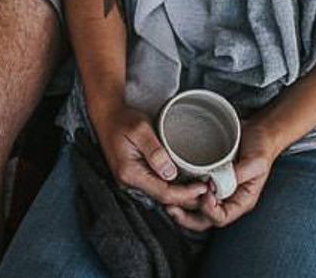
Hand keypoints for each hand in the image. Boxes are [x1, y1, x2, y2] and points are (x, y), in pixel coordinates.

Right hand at [92, 103, 207, 208]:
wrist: (107, 116)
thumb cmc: (122, 119)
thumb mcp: (140, 130)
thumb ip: (155, 151)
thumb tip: (170, 173)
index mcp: (129, 173)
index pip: (163, 193)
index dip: (185, 194)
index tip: (203, 188)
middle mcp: (129, 182)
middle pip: (163, 198)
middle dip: (187, 198)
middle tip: (209, 191)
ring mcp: (131, 181)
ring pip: (160, 195)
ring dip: (181, 194)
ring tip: (201, 188)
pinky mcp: (135, 177)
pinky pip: (156, 187)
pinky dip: (172, 187)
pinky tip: (185, 182)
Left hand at [164, 120, 281, 230]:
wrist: (259, 131)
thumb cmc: (261, 147)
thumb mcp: (255, 162)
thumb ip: (239, 174)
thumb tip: (216, 184)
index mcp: (241, 200)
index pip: (222, 217)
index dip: (209, 211)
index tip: (204, 195)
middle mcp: (227, 198)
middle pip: (205, 219)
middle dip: (186, 217)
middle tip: (172, 207)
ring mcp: (217, 189)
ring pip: (196, 207)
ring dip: (181, 206)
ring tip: (167, 199)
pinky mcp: (209, 177)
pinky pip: (194, 189)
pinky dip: (183, 190)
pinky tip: (172, 183)